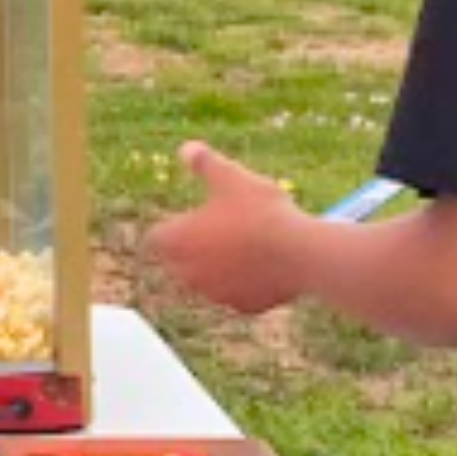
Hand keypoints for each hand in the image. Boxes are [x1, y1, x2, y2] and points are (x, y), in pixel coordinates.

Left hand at [145, 141, 311, 315]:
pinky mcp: (243, 307)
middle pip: (179, 263)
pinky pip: (237, 296)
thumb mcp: (230, 176)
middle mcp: (189, 273)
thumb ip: (204, 162)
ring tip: (244, 248)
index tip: (189, 217)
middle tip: (217, 231)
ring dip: (218, 270)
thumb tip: (186, 148)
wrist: (300, 252)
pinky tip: (263, 268)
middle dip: (192, 250)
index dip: (171, 226)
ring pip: (208, 282)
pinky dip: (245, 285)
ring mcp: (216, 295)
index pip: (157, 237)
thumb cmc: (260, 211)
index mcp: (178, 241)